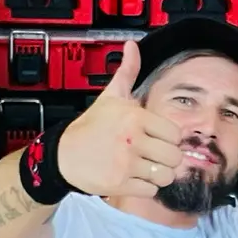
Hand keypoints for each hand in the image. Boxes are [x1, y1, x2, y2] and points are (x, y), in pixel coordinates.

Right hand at [54, 41, 184, 198]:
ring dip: (158, 174)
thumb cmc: (90, 127)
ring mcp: (127, 164)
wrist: (63, 155)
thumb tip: (132, 46)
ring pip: (165, 176)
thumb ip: (127, 71)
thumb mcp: (110, 97)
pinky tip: (135, 177)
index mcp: (135, 118)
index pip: (175, 134)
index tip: (158, 137)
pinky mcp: (121, 184)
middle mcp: (132, 140)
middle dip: (167, 158)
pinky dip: (145, 187)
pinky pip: (151, 190)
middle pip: (174, 157)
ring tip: (146, 167)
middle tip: (154, 155)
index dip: (169, 137)